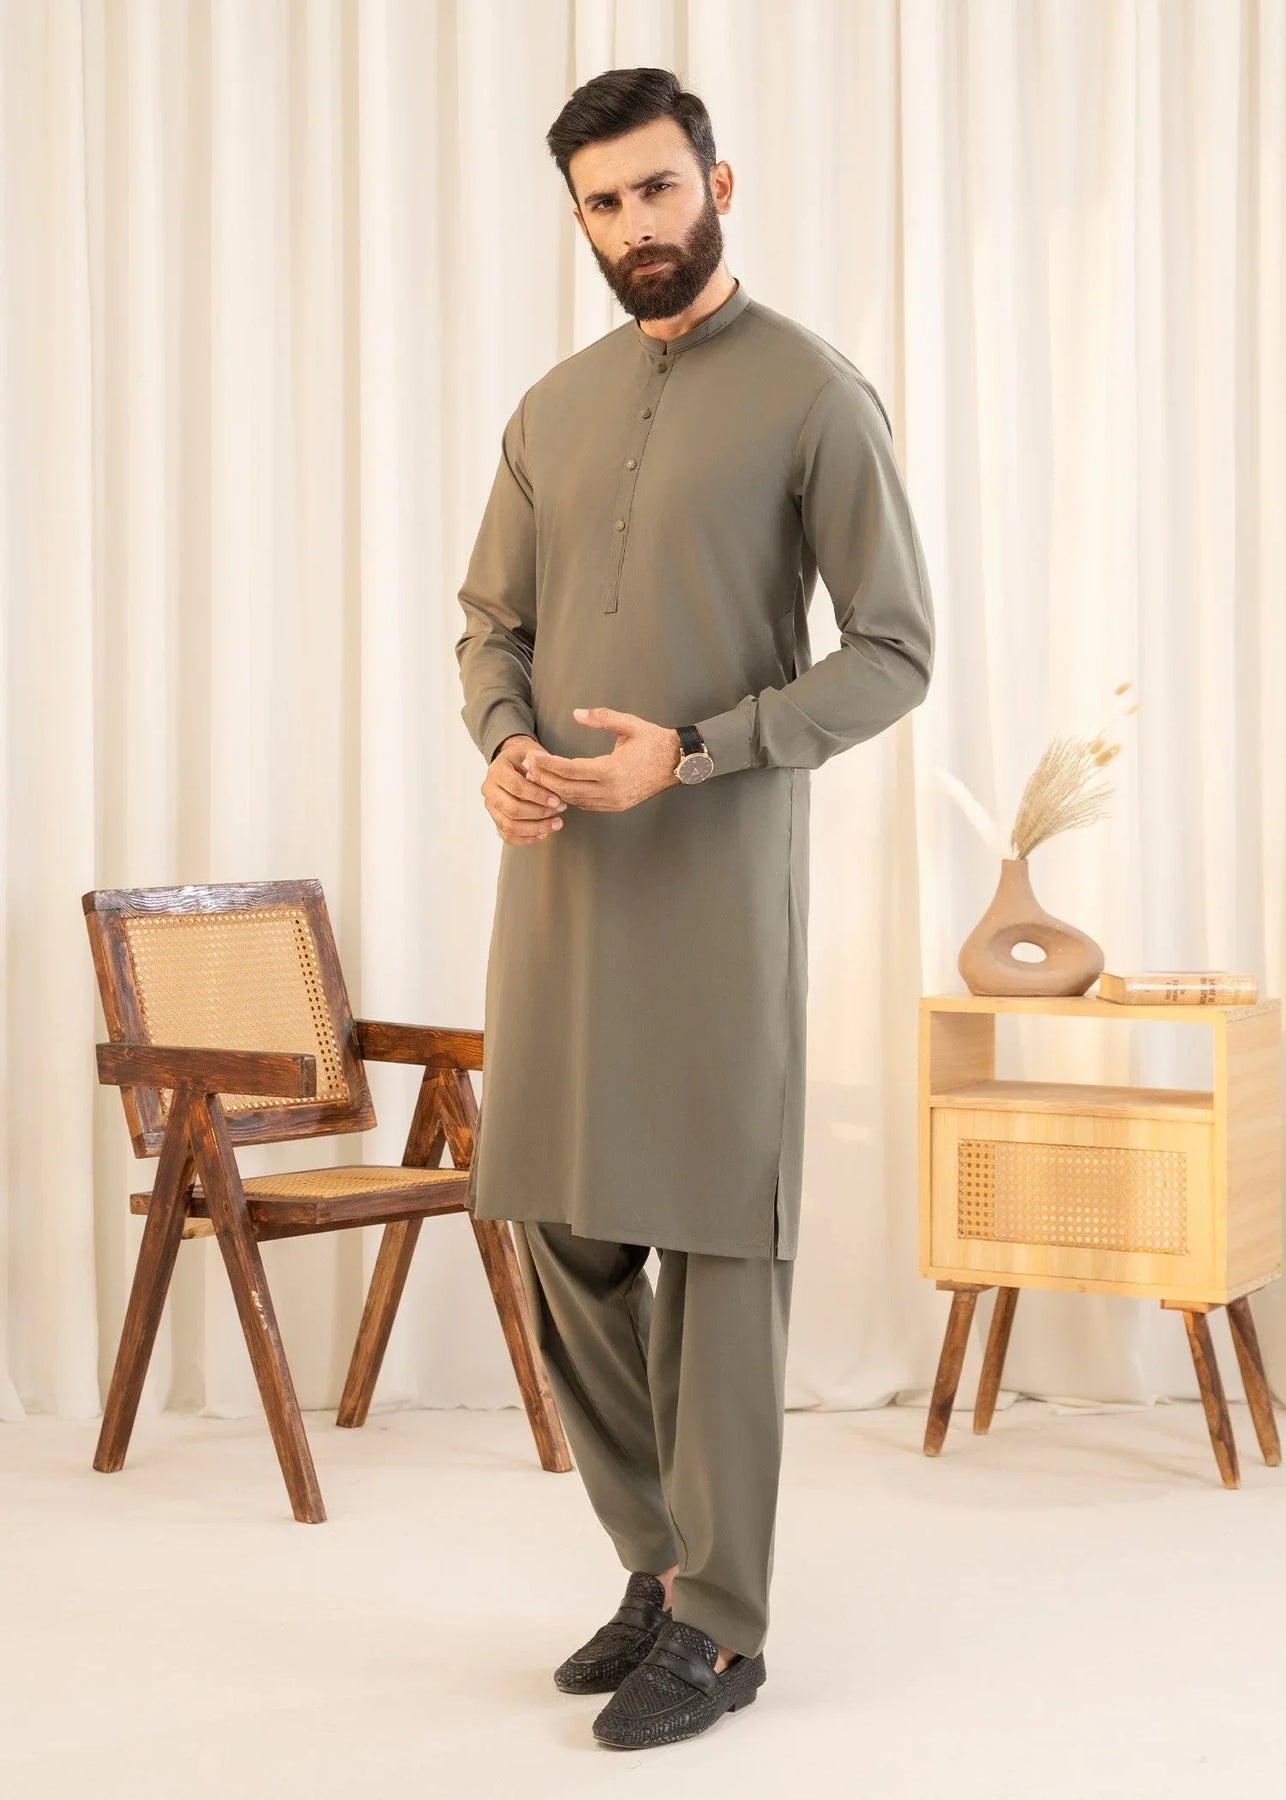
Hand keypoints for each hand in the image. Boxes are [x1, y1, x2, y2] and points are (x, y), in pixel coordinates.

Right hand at [481, 734, 567, 844]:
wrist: (514, 761)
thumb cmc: (527, 758)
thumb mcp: (534, 754)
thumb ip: (541, 768)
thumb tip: (551, 785)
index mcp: (497, 770)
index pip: (517, 787)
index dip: (538, 796)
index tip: (557, 801)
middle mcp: (489, 788)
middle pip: (512, 809)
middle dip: (539, 813)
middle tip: (559, 811)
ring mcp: (491, 806)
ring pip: (509, 825)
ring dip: (535, 828)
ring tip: (556, 824)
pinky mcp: (495, 818)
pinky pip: (507, 835)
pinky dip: (526, 838)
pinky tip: (543, 833)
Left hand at [521, 708, 681, 811]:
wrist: (678, 762)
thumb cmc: (654, 741)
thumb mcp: (630, 724)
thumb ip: (602, 717)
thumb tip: (577, 713)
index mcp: (611, 770)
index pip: (569, 769)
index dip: (547, 765)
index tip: (531, 758)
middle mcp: (610, 790)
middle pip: (567, 788)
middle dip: (544, 778)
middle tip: (527, 768)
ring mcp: (613, 801)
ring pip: (575, 799)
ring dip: (554, 789)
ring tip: (537, 777)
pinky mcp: (616, 805)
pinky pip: (586, 804)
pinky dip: (570, 796)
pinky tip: (558, 787)